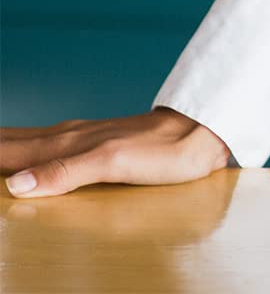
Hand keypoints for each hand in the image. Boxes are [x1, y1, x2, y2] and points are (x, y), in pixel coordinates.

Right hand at [1, 107, 232, 198]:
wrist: (204, 133)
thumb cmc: (165, 152)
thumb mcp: (113, 164)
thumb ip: (66, 172)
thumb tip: (16, 183)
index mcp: (69, 144)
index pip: (12, 150)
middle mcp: (72, 137)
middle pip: (17, 141)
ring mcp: (86, 138)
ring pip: (33, 140)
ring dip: (8, 144)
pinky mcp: (100, 144)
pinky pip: (51, 145)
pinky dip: (30, 147)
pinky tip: (33, 152)